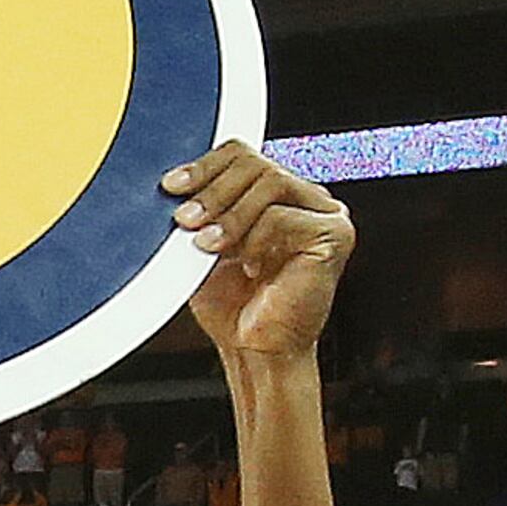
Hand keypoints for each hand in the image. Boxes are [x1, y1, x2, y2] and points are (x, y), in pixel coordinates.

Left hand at [167, 146, 353, 365]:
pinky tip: (247, 266)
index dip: (204, 166)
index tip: (172, 187)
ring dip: (230, 215)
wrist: (254, 349)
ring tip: (207, 245)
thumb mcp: (203, 243)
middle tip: (186, 220)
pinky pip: (283, 217)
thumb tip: (173, 182)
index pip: (242, 155)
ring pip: (270, 183)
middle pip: (256, 163)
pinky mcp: (334, 236)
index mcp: (276, 193)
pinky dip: (255, 240)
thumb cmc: (232, 303)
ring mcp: (325, 214)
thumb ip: (198, 209)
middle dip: (213, 191)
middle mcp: (305, 197)